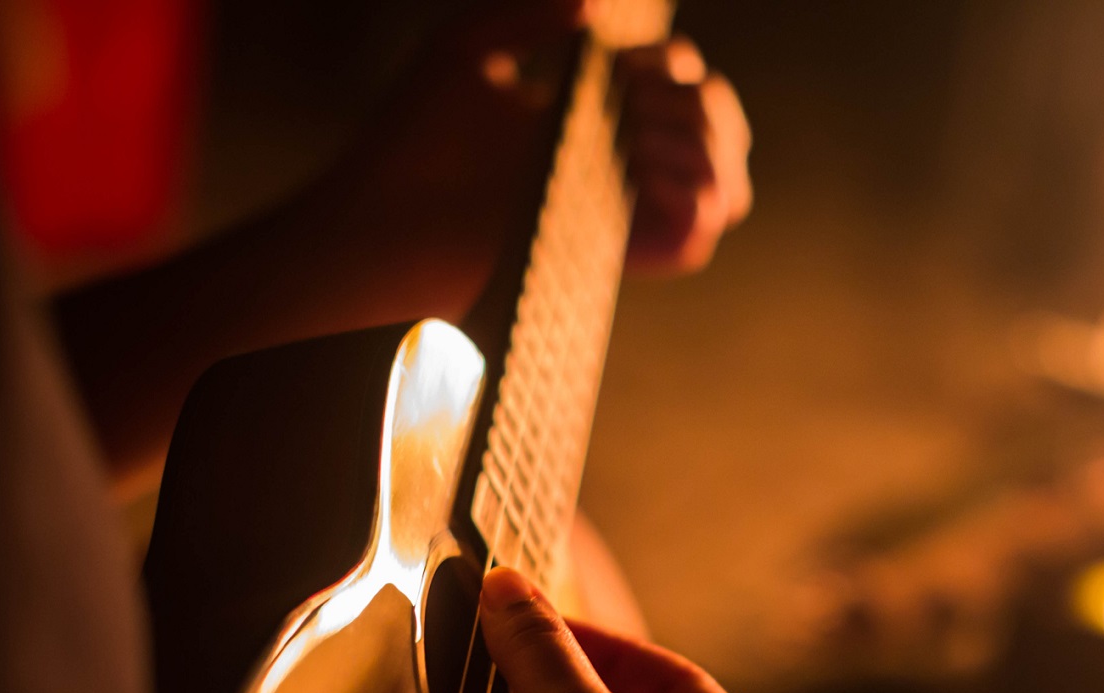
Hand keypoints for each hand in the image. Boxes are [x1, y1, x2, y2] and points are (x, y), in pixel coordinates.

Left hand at [304, 4, 752, 319]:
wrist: (377, 225)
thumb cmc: (406, 141)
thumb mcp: (465, 46)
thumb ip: (531, 11)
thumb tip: (598, 11)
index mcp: (590, 117)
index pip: (679, 85)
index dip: (669, 64)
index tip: (615, 67)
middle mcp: (614, 169)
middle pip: (716, 129)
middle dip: (699, 102)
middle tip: (629, 103)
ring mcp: (617, 215)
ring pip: (726, 185)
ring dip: (703, 144)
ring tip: (635, 137)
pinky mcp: (610, 256)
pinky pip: (695, 239)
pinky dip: (697, 198)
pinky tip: (644, 168)